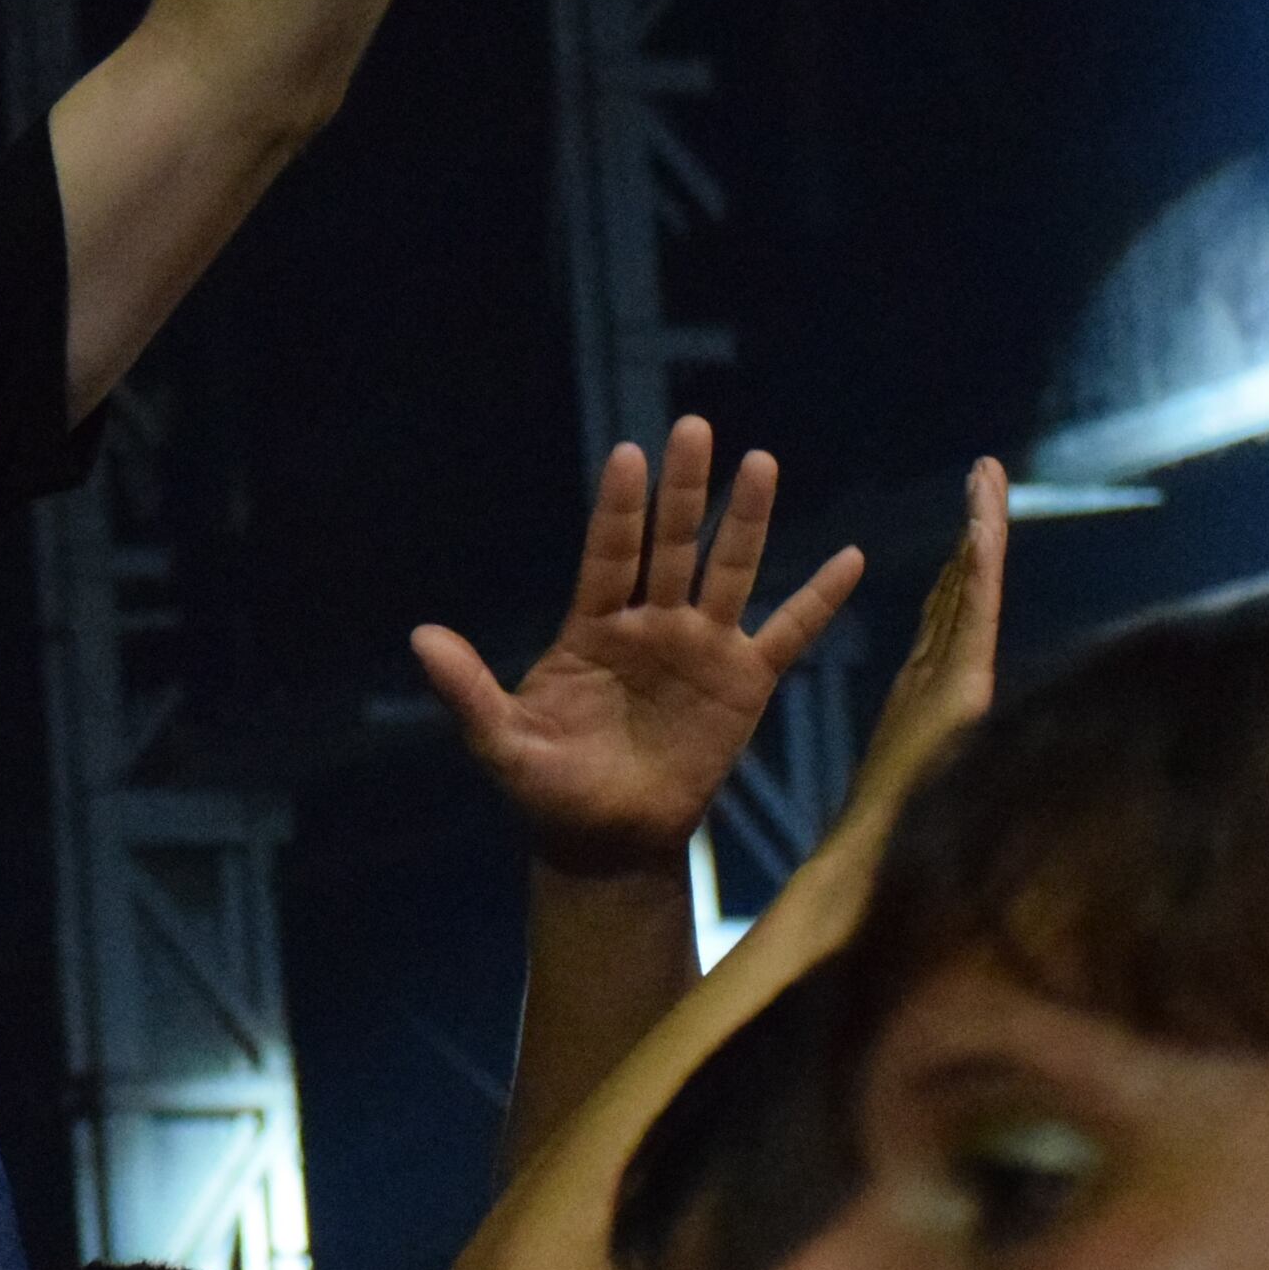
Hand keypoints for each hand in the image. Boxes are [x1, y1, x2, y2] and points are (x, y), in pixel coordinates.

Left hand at [413, 416, 862, 878]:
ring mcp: (700, 648)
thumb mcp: (500, 741)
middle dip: (684, 489)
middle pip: (671, 543)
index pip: (609, 554)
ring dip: (745, 520)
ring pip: (729, 571)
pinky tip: (848, 557)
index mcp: (593, 628)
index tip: (628, 455)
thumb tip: (420, 637)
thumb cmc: (549, 789)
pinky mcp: (744, 684)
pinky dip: (818, 598)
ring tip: (761, 462)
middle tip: (693, 427)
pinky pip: (788, 634)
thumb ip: (467, 689)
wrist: (606, 842)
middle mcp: (650, 624)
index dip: (619, 509)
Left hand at [832, 455, 1008, 841]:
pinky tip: (979, 529)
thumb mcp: (893, 781)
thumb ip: (909, 753)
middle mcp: (945, 682)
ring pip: (968, 593)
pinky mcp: (961, 693)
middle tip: (983, 476)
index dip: (961, 570)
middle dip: (977, 533)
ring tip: (985, 479)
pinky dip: (979, 570)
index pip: (950, 617)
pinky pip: (968, 619)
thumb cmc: (880, 850)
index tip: (968, 527)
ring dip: (980, 534)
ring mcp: (954, 684)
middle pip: (963, 592)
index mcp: (929, 698)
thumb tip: (910, 736)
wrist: (875, 880)